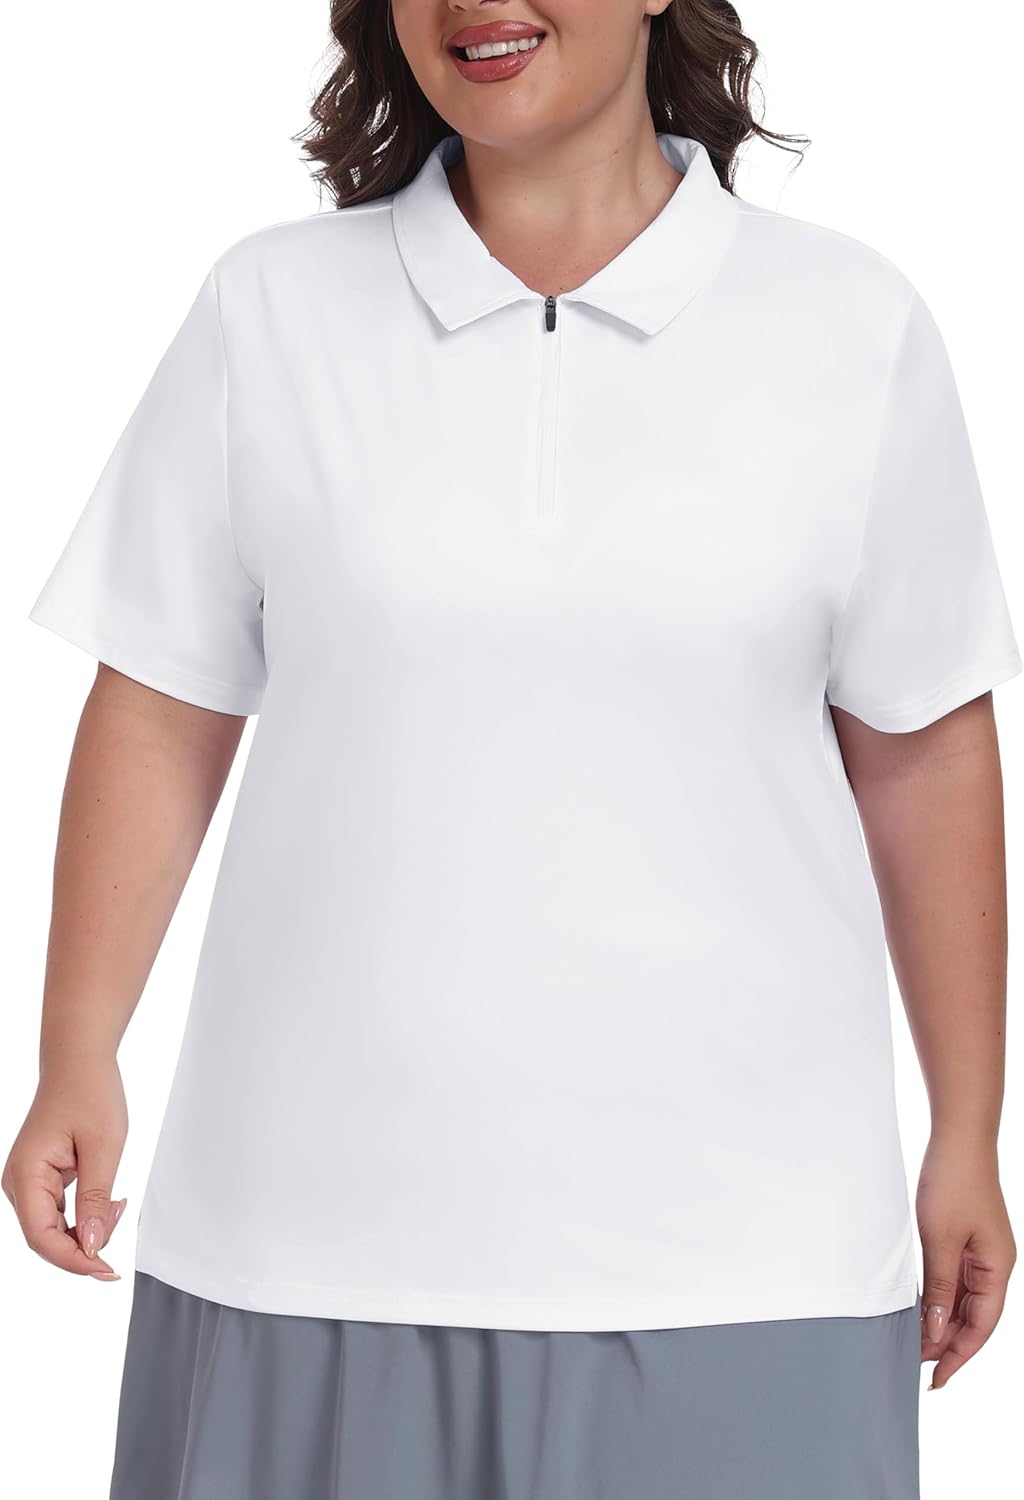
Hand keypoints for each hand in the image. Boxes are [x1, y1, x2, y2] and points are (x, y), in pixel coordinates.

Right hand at [2, 1057, 128, 1279]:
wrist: (80, 1061)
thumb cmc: (89, 1092)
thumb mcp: (103, 1147)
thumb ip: (95, 1200)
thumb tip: (92, 1246)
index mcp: (25, 1176)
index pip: (42, 1239)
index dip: (74, 1261)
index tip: (106, 1269)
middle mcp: (19, 1182)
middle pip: (46, 1239)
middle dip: (84, 1245)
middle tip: (120, 1223)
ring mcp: (28, 1181)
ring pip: (54, 1228)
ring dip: (87, 1229)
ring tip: (117, 1204)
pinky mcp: (42, 1178)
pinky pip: (59, 1211)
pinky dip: (84, 1215)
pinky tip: (108, 1203)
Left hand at [916, 1130, 1016, 1388]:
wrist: (957, 1136)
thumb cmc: (952, 1181)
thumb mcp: (940, 1239)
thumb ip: (940, 1287)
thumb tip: (938, 1331)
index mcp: (998, 1268)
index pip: (982, 1327)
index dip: (959, 1355)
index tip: (936, 1379)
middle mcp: (994, 1264)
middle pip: (975, 1318)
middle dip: (949, 1345)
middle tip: (918, 1367)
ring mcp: (981, 1251)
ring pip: (965, 1301)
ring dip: (944, 1323)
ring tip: (917, 1345)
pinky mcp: (966, 1238)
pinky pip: (956, 1279)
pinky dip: (941, 1298)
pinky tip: (923, 1309)